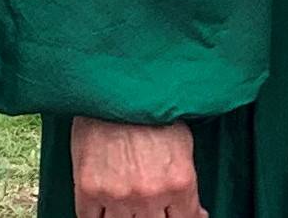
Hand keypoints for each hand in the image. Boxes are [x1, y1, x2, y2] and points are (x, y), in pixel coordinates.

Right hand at [72, 116, 201, 217]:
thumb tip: (198, 214)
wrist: (114, 83)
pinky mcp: (89, 190)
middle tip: (150, 203)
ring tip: (128, 202)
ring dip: (127, 217)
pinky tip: (105, 208)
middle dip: (155, 216)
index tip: (178, 215)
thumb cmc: (150, 107)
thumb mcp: (183, 143)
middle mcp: (150, 194)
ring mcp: (118, 195)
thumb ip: (187, 184)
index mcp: (179, 182)